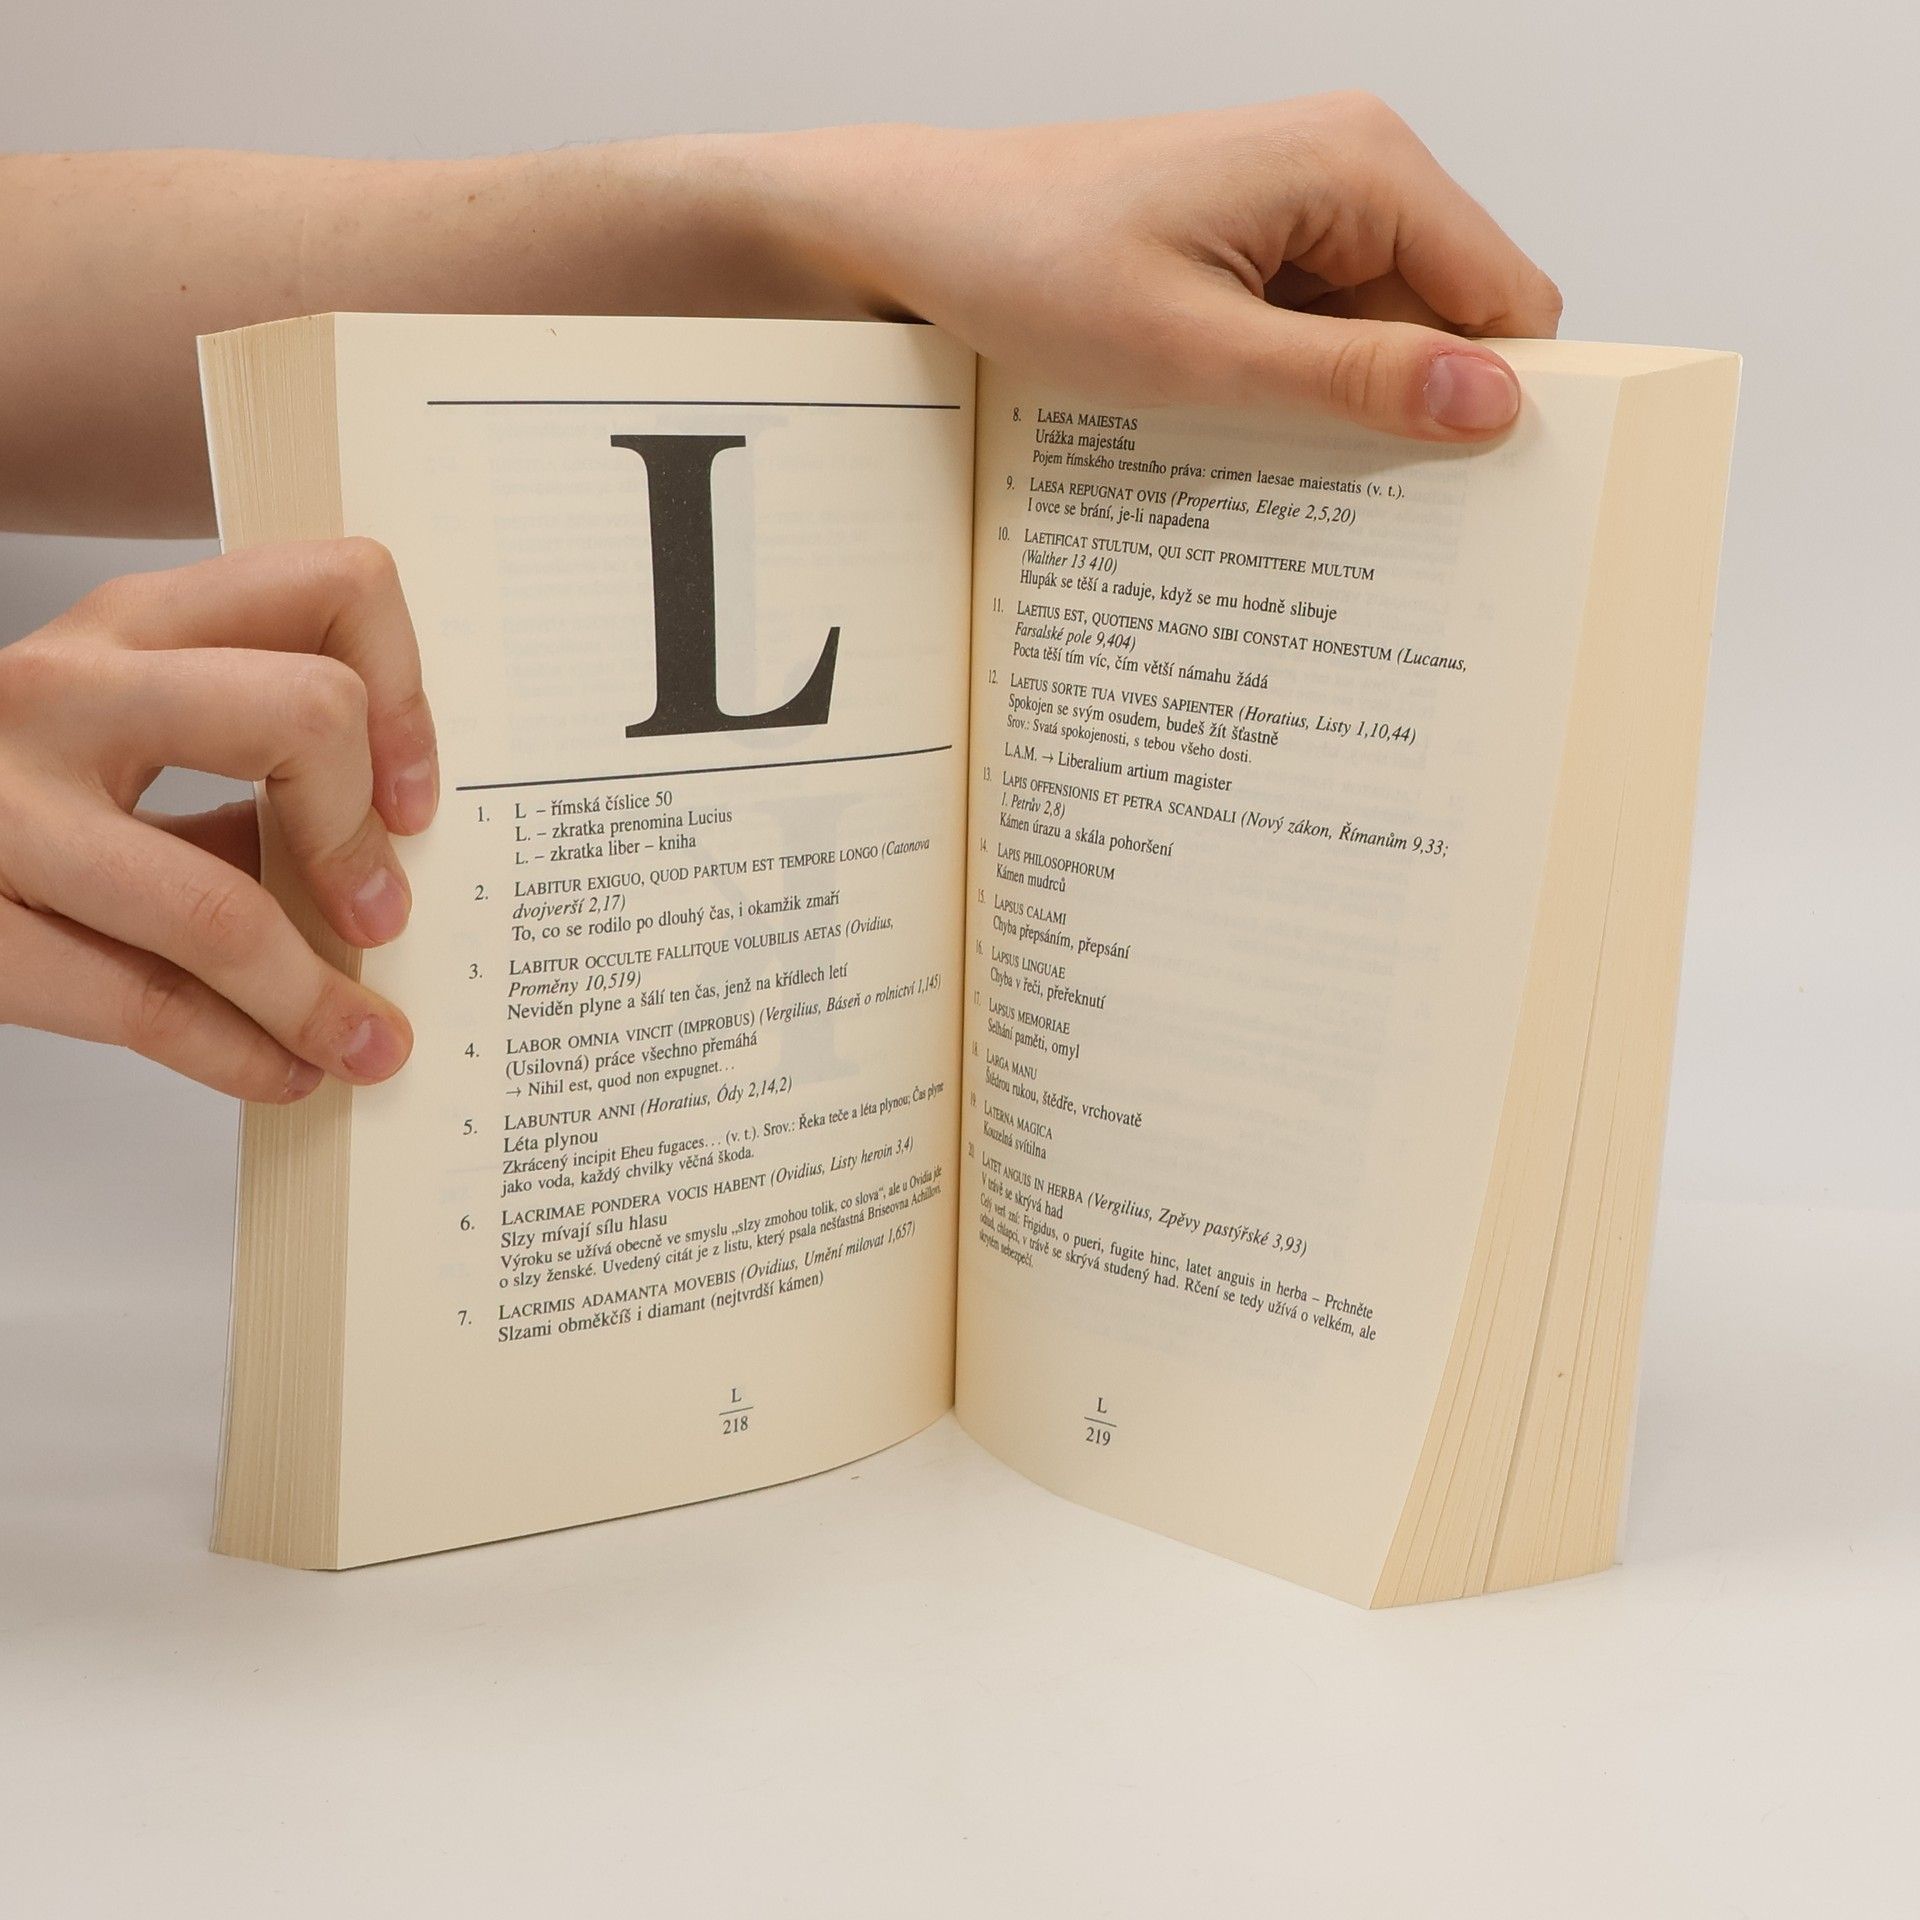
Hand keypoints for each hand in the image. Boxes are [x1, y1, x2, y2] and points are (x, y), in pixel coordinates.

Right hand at [0, 540, 437, 1099]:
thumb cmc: (3, 790)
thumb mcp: (121, 737)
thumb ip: (238, 775)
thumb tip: (380, 866)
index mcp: (132, 626)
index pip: (333, 588)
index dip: (408, 698)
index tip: (416, 799)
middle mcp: (67, 689)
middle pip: (307, 715)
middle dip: (364, 836)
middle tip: (383, 912)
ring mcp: (3, 807)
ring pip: (222, 902)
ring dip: (316, 997)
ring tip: (364, 1042)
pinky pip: (139, 1003)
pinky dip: (238, 1053)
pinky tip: (280, 1071)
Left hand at [769, 95, 1560, 439]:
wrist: (920, 233)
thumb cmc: (1031, 264)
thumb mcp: (1196, 349)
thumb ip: (1348, 381)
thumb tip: (1490, 406)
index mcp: (1361, 164)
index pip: (1507, 301)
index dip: (1497, 405)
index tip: (1465, 506)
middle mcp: (1351, 168)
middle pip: (1449, 323)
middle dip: (1410, 417)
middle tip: (1351, 514)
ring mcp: (1304, 207)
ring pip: (1380, 339)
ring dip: (1341, 413)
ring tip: (1270, 470)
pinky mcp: (1259, 245)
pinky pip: (1318, 334)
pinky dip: (1294, 393)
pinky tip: (1240, 435)